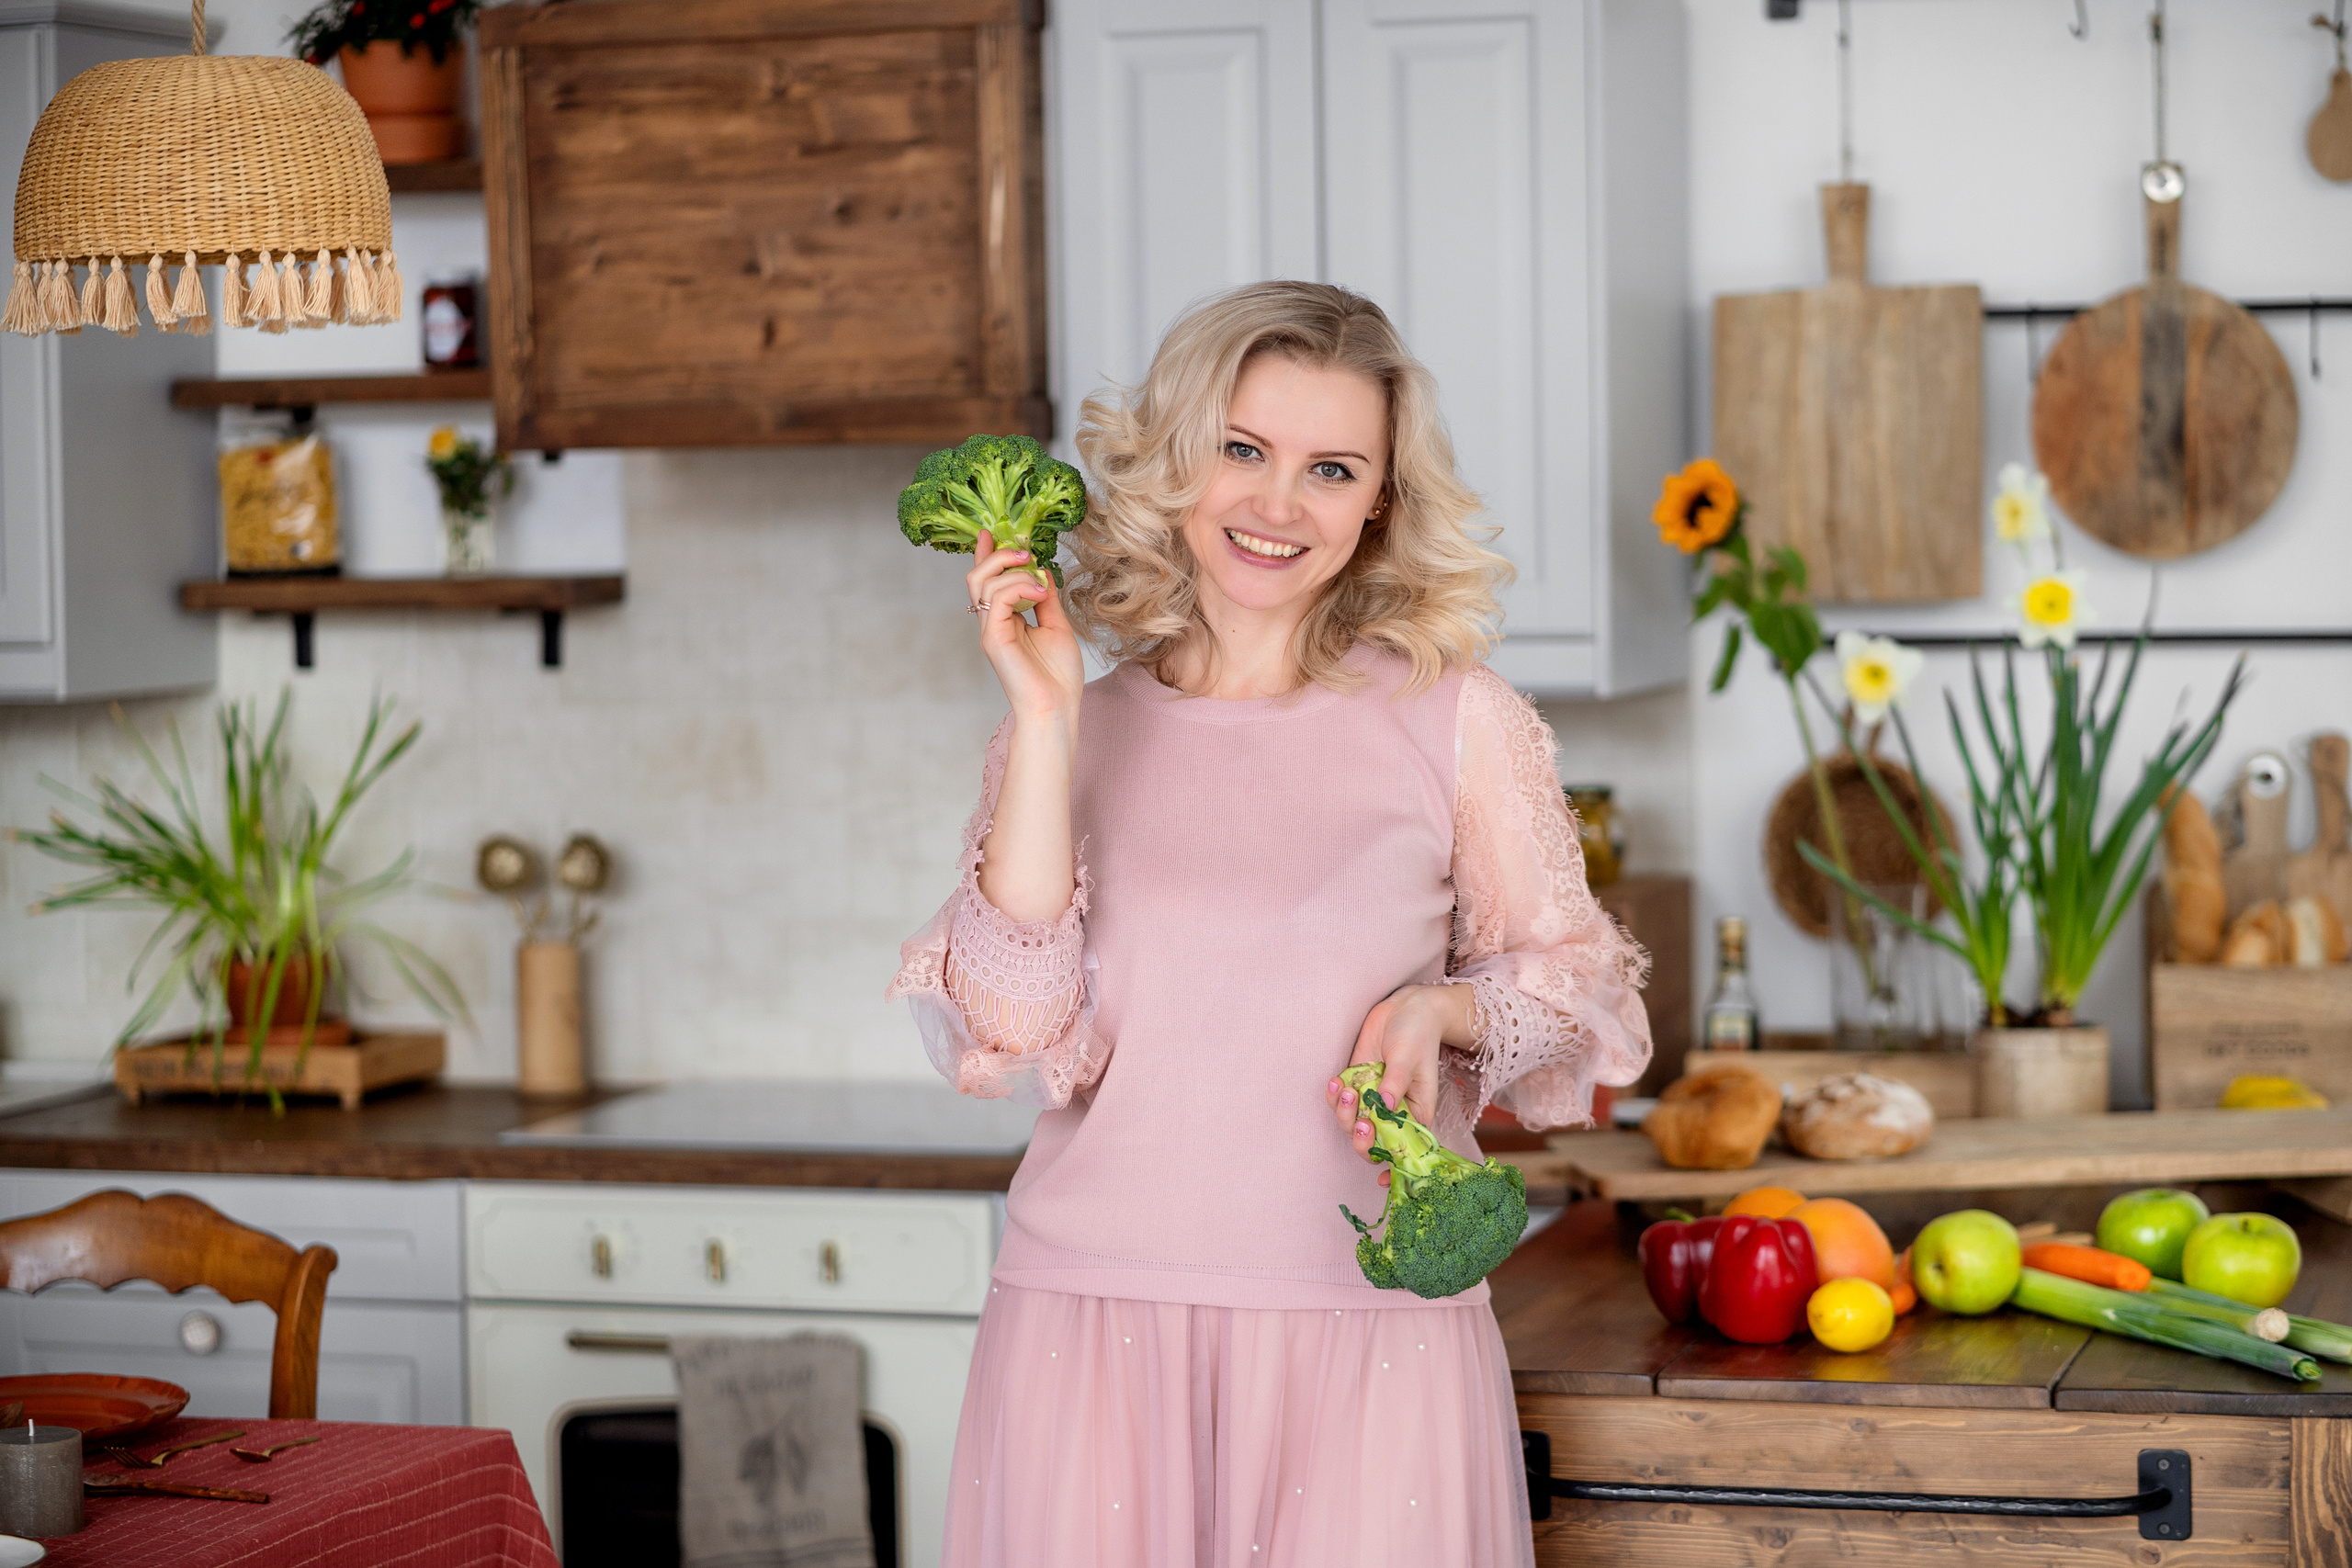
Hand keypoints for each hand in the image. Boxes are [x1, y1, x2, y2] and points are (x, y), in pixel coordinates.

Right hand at [966, 534, 1084, 732]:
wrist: (1056, 709)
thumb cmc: (1058, 677)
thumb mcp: (1057, 627)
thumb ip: (1046, 599)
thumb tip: (1042, 571)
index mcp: (1006, 621)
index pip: (989, 582)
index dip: (987, 555)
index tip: (991, 532)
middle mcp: (993, 623)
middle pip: (979, 576)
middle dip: (998, 555)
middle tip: (1025, 553)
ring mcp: (990, 631)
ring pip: (985, 582)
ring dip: (1014, 571)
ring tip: (1039, 580)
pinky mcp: (993, 639)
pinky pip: (998, 598)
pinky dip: (1019, 587)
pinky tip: (1040, 593)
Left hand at [1326, 984, 1475, 1165]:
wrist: (1405, 1008)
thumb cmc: (1417, 1034)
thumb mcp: (1409, 1058)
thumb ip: (1396, 1083)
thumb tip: (1386, 1108)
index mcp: (1416, 1113)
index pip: (1405, 1149)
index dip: (1393, 1168)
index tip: (1381, 1178)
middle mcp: (1393, 1112)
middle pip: (1372, 1142)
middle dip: (1361, 1139)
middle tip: (1360, 1122)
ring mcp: (1372, 1099)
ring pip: (1351, 1123)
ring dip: (1344, 1113)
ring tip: (1346, 1088)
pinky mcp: (1356, 1084)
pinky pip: (1340, 1101)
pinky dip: (1334, 1096)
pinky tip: (1335, 1081)